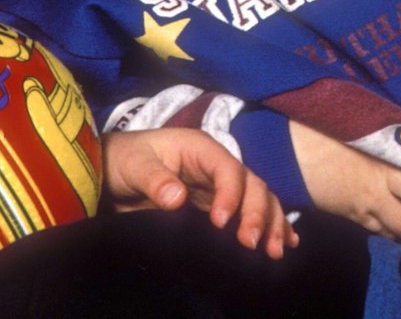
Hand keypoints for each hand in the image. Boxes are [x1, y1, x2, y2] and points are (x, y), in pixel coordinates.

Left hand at [104, 128, 294, 258]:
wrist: (114, 171)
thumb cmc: (125, 160)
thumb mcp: (134, 166)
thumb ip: (155, 179)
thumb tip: (177, 196)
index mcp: (200, 148)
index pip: (227, 168)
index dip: (231, 194)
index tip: (221, 223)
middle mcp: (217, 165)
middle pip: (251, 184)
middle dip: (257, 213)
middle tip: (252, 244)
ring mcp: (220, 186)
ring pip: (258, 198)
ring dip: (270, 222)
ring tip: (275, 250)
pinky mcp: (218, 205)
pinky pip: (249, 211)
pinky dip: (270, 224)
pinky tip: (286, 242)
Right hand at [291, 119, 400, 243]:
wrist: (287, 146)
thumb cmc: (324, 125)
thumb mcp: (364, 121)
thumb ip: (394, 131)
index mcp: (389, 148)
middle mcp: (385, 177)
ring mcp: (369, 201)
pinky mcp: (354, 216)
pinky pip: (382, 232)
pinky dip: (388, 228)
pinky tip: (385, 216)